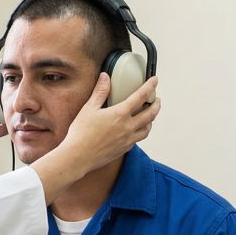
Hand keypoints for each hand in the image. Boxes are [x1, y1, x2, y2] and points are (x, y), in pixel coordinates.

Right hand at [31, 74, 160, 203]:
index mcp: (120, 114)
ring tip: (149, 116)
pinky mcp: (124, 149)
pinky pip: (137, 139)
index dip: (150, 86)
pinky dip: (140, 132)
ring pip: (147, 129)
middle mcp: (128, 127)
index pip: (141, 96)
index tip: (155, 80)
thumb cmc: (81, 133)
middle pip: (150, 114)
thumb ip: (100, 92)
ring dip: (151, 120)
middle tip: (157, 100)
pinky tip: (135, 131)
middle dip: (156, 105)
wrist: (79, 157)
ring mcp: (128, 140)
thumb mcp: (89, 108)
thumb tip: (104, 77)